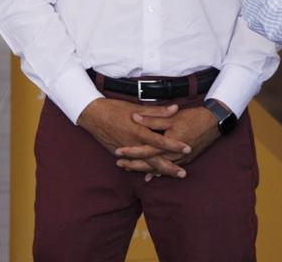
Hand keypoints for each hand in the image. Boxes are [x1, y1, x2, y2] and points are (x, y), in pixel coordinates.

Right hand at [77, 99, 191, 177]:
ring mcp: (125, 151)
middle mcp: (133, 144)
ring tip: (172, 175)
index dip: (175, 146)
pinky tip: (151, 175)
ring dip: (158, 171)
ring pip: (144, 164)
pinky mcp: (118, 154)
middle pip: (154, 160)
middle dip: (169, 168)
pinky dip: (142, 169)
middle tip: (183, 173)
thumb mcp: (138, 107)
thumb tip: (176, 109)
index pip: (161, 142)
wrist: (93, 115)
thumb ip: (158, 111)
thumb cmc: (116, 109)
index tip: (188, 149)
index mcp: (139, 131)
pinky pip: (133, 164)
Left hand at [115, 105, 223, 178]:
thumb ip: (152, 118)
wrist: (215, 122)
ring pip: (159, 167)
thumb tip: (134, 117)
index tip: (117, 151)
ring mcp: (181, 159)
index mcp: (168, 143)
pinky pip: (169, 168)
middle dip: (134, 164)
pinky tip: (150, 175)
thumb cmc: (194, 117)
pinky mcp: (186, 159)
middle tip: (119, 163)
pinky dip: (158, 172)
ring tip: (129, 168)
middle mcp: (174, 155)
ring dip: (144, 168)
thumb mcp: (172, 117)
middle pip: (150, 163)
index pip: (145, 150)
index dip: (131, 151)